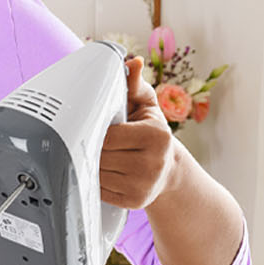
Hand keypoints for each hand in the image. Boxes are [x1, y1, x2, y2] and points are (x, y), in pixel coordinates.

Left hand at [101, 56, 182, 209]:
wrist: (169, 171)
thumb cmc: (153, 134)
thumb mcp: (147, 106)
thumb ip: (134, 84)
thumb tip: (131, 62)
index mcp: (156, 136)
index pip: (109, 135)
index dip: (99, 130)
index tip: (98, 127)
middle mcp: (153, 163)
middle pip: (101, 155)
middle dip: (96, 147)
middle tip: (99, 142)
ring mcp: (143, 186)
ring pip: (98, 173)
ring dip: (94, 164)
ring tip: (104, 156)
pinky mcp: (134, 202)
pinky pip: (100, 190)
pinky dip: (97, 181)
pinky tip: (108, 172)